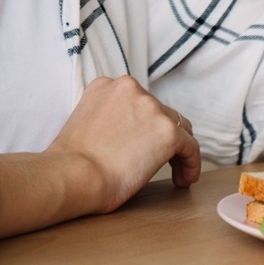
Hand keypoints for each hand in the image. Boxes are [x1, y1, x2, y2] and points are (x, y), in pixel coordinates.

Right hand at [45, 75, 200, 214]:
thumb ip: (108, 118)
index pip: (138, 102)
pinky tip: (183, 179)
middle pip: (161, 112)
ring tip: (175, 174)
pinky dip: (191, 164)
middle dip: (162, 137)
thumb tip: (126, 136)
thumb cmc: (72, 162)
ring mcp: (151, 107)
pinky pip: (191, 148)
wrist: (74, 174)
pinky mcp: (167, 131)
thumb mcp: (85, 122)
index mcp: (106, 85)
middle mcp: (130, 88)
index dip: (145, 126)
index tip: (143, 146)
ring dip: (178, 150)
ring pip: (179, 128)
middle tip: (161, 162)